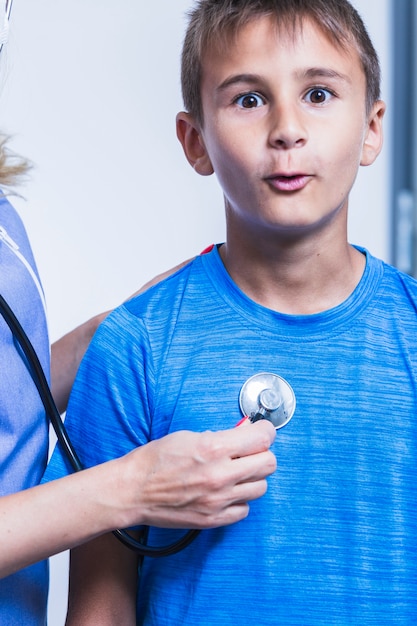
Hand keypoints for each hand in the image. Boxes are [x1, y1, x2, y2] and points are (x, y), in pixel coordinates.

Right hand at [115, 421, 276, 529]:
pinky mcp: (213, 519)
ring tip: (235, 472)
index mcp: (213, 448)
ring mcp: (218, 500)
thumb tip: (244, 433)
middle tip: (249, 452)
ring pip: (260, 488)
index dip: (265, 432)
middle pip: (268, 464)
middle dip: (261, 454)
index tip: (262, 431)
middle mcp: (220, 475)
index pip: (262, 438)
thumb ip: (220, 436)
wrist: (132, 491)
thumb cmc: (154, 460)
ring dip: (251, 478)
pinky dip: (239, 500)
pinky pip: (244, 509)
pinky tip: (225, 492)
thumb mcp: (188, 436)